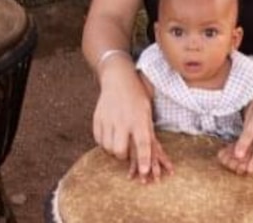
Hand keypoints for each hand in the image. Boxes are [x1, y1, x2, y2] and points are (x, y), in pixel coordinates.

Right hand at [92, 58, 167, 179]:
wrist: (118, 79)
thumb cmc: (137, 98)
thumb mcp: (147, 113)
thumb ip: (148, 135)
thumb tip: (155, 158)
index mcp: (139, 118)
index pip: (142, 142)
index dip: (143, 159)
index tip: (143, 172)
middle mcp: (123, 119)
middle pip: (119, 150)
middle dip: (123, 156)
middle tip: (126, 150)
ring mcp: (108, 118)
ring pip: (107, 148)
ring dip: (113, 150)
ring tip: (118, 140)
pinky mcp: (97, 118)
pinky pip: (98, 140)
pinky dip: (104, 142)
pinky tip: (109, 133)